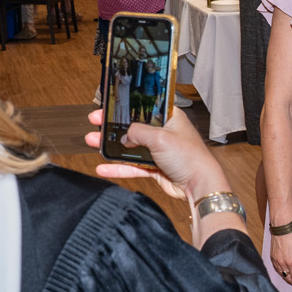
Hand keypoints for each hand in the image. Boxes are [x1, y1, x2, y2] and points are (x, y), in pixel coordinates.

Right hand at [87, 106, 224, 202]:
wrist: (198, 185)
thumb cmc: (190, 157)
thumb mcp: (160, 137)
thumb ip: (138, 132)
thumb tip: (125, 136)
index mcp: (169, 118)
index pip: (143, 107)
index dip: (125, 107)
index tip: (108, 106)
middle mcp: (163, 133)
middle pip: (133, 127)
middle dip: (112, 126)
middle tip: (95, 122)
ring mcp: (158, 151)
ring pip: (130, 147)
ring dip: (111, 146)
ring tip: (93, 142)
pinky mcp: (154, 168)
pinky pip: (132, 166)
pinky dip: (118, 167)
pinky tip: (104, 167)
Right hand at [269, 227, 291, 289]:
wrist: (282, 226)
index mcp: (291, 262)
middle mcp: (282, 263)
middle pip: (287, 278)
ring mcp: (275, 260)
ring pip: (281, 274)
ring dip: (287, 279)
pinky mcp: (272, 256)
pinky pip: (276, 269)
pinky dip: (281, 273)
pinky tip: (285, 273)